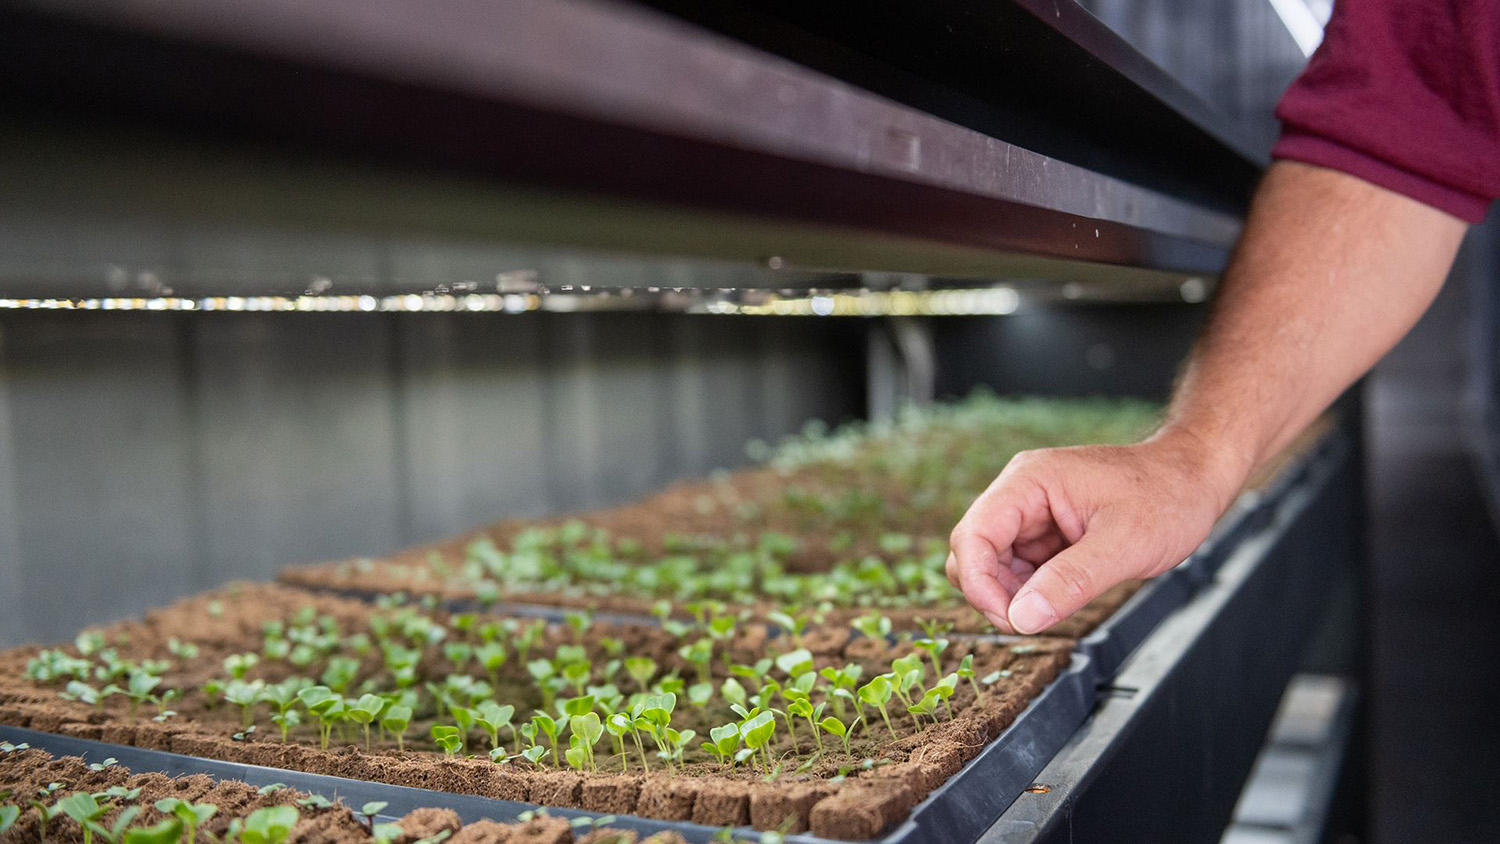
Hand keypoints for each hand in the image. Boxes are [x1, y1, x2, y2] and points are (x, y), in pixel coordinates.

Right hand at [946, 433, 1241, 633]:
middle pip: (974, 550)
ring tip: (1058, 605)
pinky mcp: (1045, 529)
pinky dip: (1032, 589)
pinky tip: (1063, 595)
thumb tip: (1022, 619)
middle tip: (1032, 621)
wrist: (1196, 476)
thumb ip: (1071, 581)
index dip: (979, 583)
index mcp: (1030, 481)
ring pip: (993, 563)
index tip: (1010, 621)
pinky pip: (1020, 566)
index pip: (974, 535)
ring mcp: (1032, 510)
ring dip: (1014, 593)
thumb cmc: (1169, 495)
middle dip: (994, 592)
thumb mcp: (1125, 544)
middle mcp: (1022, 491)